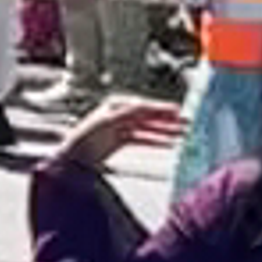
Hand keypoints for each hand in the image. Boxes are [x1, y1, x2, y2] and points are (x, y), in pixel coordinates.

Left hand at [44, 93, 177, 176]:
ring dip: (166, 131)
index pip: (144, 106)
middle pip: (149, 116)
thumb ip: (126, 114)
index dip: (161, 108)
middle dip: (168, 120)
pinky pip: (144, 139)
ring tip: (182, 135)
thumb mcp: (106, 122)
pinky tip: (168, 143)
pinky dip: (156, 141)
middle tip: (186, 123)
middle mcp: (121, 113)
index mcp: (117, 105)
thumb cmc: (86, 136)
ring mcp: (123, 127)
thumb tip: (143, 105)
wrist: (75, 156)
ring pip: (149, 128)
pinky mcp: (123, 140)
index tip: (177, 111)